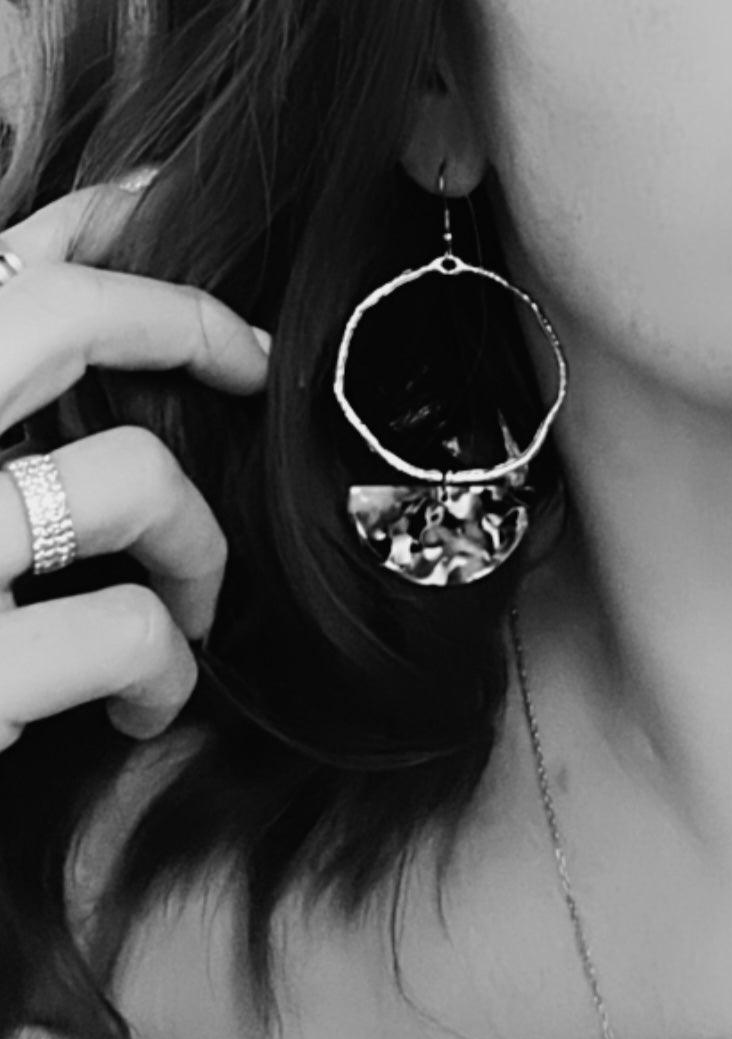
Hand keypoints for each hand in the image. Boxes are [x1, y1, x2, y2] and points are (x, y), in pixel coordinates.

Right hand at [0, 180, 270, 749]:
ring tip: (190, 610)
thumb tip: (67, 285)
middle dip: (185, 319)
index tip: (164, 213)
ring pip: (131, 481)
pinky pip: (130, 630)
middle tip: (250, 359)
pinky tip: (140, 705)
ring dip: (195, 550)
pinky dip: (165, 670)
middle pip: (55, 317)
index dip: (90, 219)